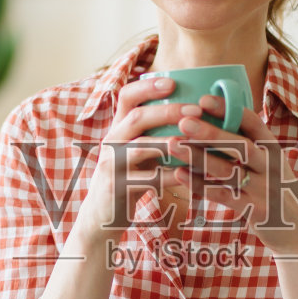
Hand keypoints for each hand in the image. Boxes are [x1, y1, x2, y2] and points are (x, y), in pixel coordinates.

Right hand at [77, 75, 206, 236]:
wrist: (101, 216)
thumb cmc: (127, 179)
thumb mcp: (134, 152)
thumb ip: (152, 134)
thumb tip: (191, 114)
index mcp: (117, 128)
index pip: (126, 96)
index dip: (148, 87)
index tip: (173, 81)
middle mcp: (111, 142)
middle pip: (137, 117)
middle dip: (168, 111)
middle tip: (196, 111)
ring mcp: (111, 165)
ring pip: (141, 147)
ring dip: (171, 142)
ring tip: (195, 140)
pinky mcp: (118, 188)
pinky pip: (148, 179)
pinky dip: (172, 176)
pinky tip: (192, 174)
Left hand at [166, 96, 297, 256]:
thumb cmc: (276, 192)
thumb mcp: (271, 165)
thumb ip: (250, 146)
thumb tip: (215, 122)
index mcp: (274, 149)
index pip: (253, 123)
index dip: (229, 110)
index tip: (203, 99)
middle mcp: (271, 166)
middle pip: (239, 145)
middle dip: (210, 132)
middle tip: (183, 120)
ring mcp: (263, 189)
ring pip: (227, 170)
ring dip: (198, 156)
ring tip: (173, 144)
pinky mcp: (254, 211)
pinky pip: (222, 195)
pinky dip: (199, 184)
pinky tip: (179, 174)